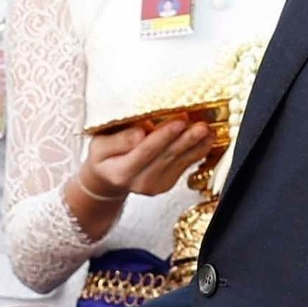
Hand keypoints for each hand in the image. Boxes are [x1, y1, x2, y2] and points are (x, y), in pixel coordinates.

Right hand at [81, 118, 212, 201]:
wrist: (108, 180)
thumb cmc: (103, 157)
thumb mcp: (99, 146)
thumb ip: (118, 140)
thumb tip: (140, 133)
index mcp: (122, 172)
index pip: (145, 151)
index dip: (164, 136)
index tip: (179, 121)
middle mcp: (141, 182)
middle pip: (167, 157)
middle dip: (186, 140)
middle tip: (201, 125)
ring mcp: (157, 185)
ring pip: (179, 161)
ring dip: (196, 145)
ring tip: (208, 130)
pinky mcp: (168, 184)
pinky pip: (185, 165)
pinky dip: (197, 151)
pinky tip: (207, 139)